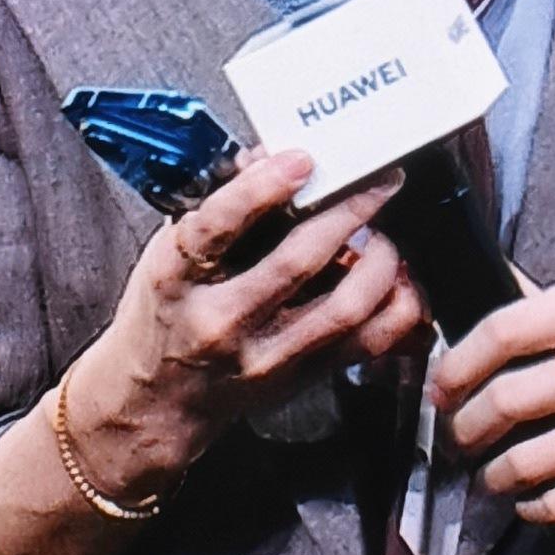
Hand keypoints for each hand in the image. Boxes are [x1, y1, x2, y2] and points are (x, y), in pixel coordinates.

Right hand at [64, 146, 427, 491]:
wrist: (159, 396)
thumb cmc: (166, 314)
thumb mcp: (169, 252)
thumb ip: (219, 206)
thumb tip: (272, 158)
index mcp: (177, 279)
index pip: (218, 227)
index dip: (264, 188)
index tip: (302, 161)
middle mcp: (222, 321)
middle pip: (299, 261)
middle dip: (350, 212)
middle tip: (378, 182)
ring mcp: (265, 356)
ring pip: (345, 306)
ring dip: (379, 260)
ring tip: (379, 237)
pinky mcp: (300, 378)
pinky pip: (369, 342)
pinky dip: (395, 304)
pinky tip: (392, 281)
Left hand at [429, 278, 554, 527]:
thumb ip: (508, 302)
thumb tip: (437, 287)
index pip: (500, 331)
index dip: (455, 369)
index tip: (441, 393)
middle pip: (505, 399)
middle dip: (464, 430)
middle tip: (459, 441)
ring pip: (525, 461)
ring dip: (493, 476)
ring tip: (492, 473)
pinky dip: (531, 506)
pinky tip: (531, 496)